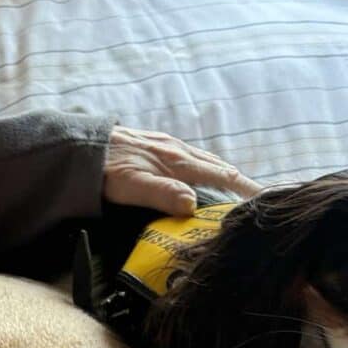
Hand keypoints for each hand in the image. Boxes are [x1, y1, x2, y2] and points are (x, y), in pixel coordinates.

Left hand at [105, 126, 259, 215]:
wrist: (81, 144)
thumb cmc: (105, 169)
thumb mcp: (131, 185)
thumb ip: (162, 194)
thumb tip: (193, 205)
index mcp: (179, 162)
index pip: (223, 177)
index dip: (246, 190)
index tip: (265, 202)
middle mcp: (179, 150)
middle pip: (220, 167)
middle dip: (242, 183)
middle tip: (259, 201)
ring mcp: (168, 145)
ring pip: (206, 160)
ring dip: (225, 175)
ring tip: (238, 190)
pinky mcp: (157, 143)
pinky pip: (191, 156)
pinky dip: (206, 168)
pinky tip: (202, 175)